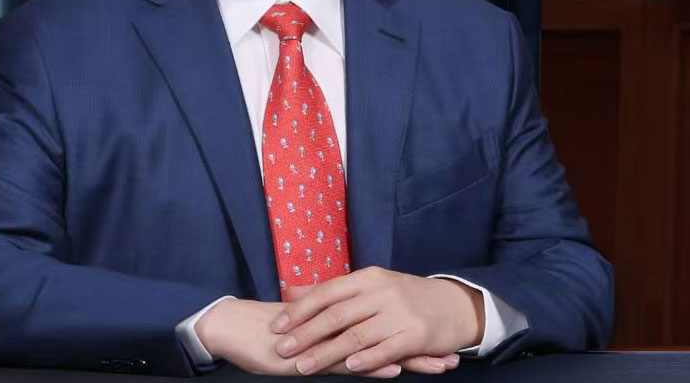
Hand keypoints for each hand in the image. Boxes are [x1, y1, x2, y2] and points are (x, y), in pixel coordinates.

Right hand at [196, 296, 460, 376]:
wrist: (236, 328)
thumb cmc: (271, 335)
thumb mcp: (309, 339)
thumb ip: (331, 337)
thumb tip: (355, 341)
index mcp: (341, 320)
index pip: (383, 325)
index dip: (412, 334)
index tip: (442, 342)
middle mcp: (340, 325)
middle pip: (388, 335)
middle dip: (421, 348)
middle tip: (452, 358)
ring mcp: (329, 339)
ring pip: (376, 348)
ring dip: (409, 358)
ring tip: (439, 366)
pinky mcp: (315, 354)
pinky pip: (348, 361)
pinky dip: (372, 365)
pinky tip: (393, 369)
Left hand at [269, 266, 484, 375]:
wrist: (454, 304)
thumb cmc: (405, 296)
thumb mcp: (370, 285)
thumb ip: (333, 292)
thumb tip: (291, 292)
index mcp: (367, 278)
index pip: (326, 293)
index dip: (300, 310)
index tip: (276, 326)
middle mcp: (381, 292)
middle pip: (336, 315)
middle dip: (305, 334)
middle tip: (282, 349)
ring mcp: (398, 313)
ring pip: (356, 335)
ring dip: (327, 353)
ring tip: (304, 366)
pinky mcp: (415, 334)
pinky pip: (386, 348)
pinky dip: (366, 359)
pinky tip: (349, 367)